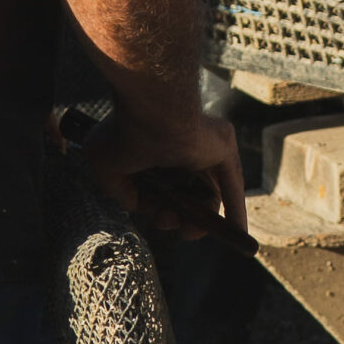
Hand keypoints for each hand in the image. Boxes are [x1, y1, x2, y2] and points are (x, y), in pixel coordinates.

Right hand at [79, 104, 251, 244]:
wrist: (150, 109)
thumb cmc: (123, 131)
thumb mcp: (107, 167)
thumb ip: (121, 190)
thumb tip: (137, 204)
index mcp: (158, 148)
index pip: (164, 186)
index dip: (157, 205)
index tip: (150, 209)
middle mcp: (184, 149)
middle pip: (186, 195)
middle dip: (175, 217)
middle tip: (165, 220)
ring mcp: (206, 150)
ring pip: (207, 195)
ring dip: (197, 221)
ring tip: (184, 229)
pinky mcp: (223, 150)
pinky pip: (232, 186)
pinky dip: (235, 211)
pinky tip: (236, 235)